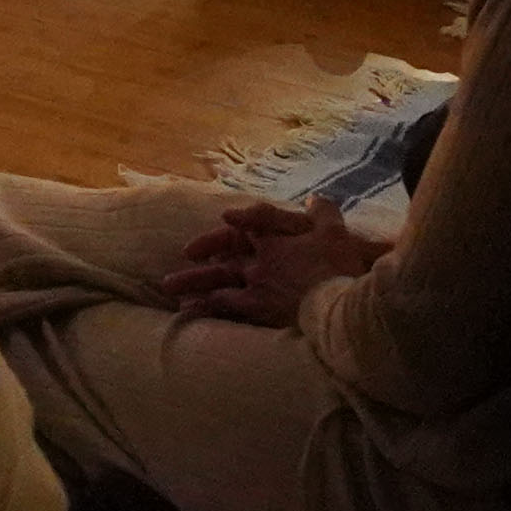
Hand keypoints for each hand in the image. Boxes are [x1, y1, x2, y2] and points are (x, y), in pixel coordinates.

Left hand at [163, 196, 385, 324]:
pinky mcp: (256, 310)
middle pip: (224, 252)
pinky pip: (223, 308)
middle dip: (203, 249)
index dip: (238, 220)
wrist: (341, 306)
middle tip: (185, 253)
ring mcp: (255, 285)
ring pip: (215, 281)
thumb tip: (314, 198)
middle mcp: (259, 261)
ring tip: (169, 288)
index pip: (250, 224)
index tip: (224, 218)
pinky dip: (204, 308)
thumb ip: (324, 212)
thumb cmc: (341, 268)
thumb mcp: (337, 233)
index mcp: (276, 240)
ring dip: (191, 283)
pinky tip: (187, 312)